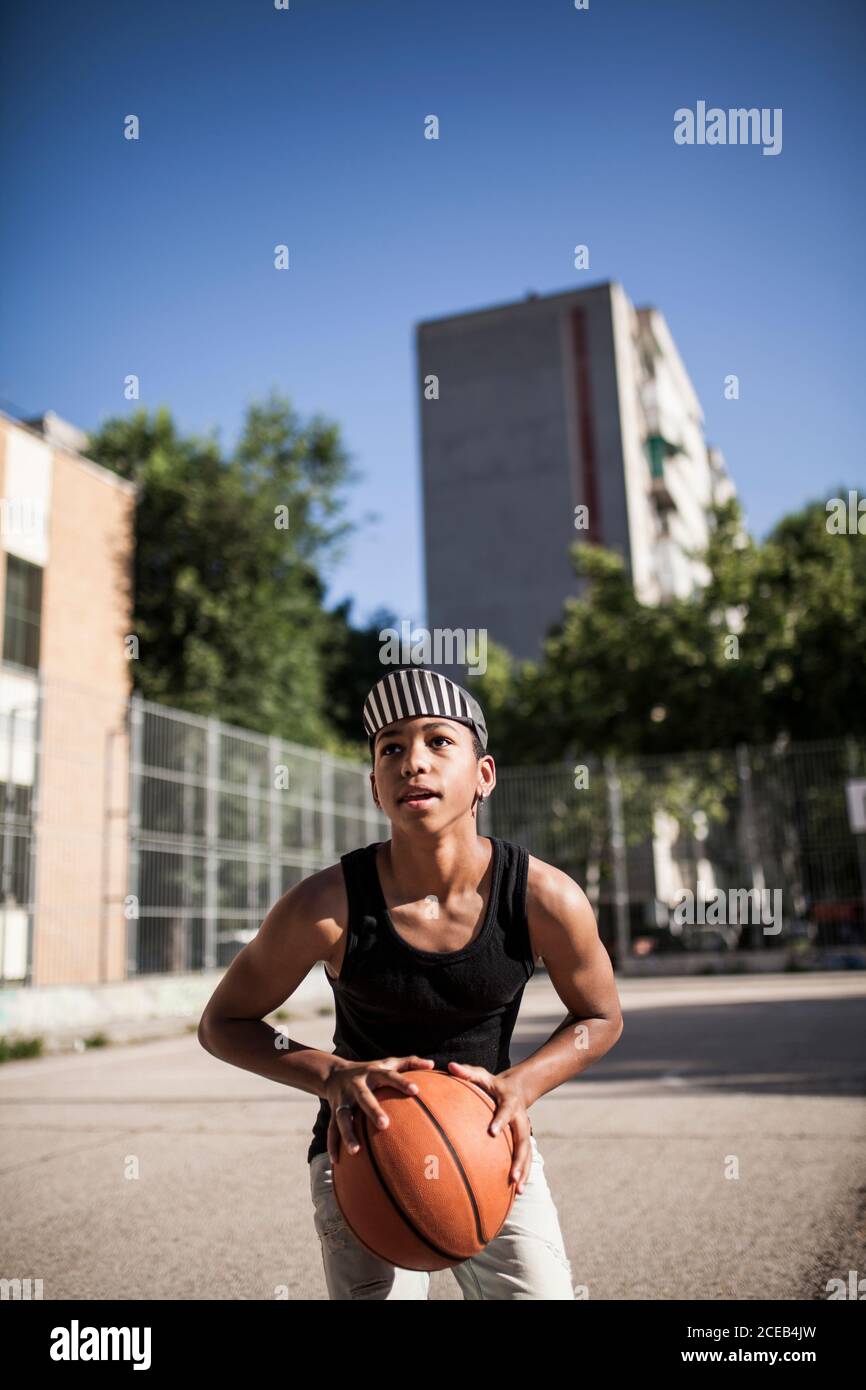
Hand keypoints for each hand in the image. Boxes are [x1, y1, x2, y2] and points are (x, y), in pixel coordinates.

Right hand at [325, 1055, 435, 1162]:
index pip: (389, 1076)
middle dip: (372, 1110)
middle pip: (364, 1097)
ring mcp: (343, 1099)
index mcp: (372, 1073)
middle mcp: (356, 1085)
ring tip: (356, 1150)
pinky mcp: (333, 1112)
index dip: (401, 1082)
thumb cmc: (370, 1071)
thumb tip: (433, 1064)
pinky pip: (332, 1129)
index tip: (416, 1090)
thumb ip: (410, 1062)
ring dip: (348, 1133)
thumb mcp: (388, 1063)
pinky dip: (333, 1144)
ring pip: (342, 1117)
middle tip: (384, 1124)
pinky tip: (337, 1160)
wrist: (334, 1073)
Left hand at [446, 1061, 531, 1192]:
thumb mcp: (481, 1074)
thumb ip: (466, 1072)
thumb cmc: (492, 1083)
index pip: (505, 1112)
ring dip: (523, 1172)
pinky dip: (523, 1175)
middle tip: (512, 1176)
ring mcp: (524, 1132)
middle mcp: (520, 1119)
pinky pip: (525, 1160)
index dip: (500, 1121)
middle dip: (519, 1160)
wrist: (517, 1088)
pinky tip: (517, 1193)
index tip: (491, 1132)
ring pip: (527, 1154)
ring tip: (518, 1192)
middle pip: (523, 1141)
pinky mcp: (524, 1141)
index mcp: (509, 1103)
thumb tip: (449, 1066)